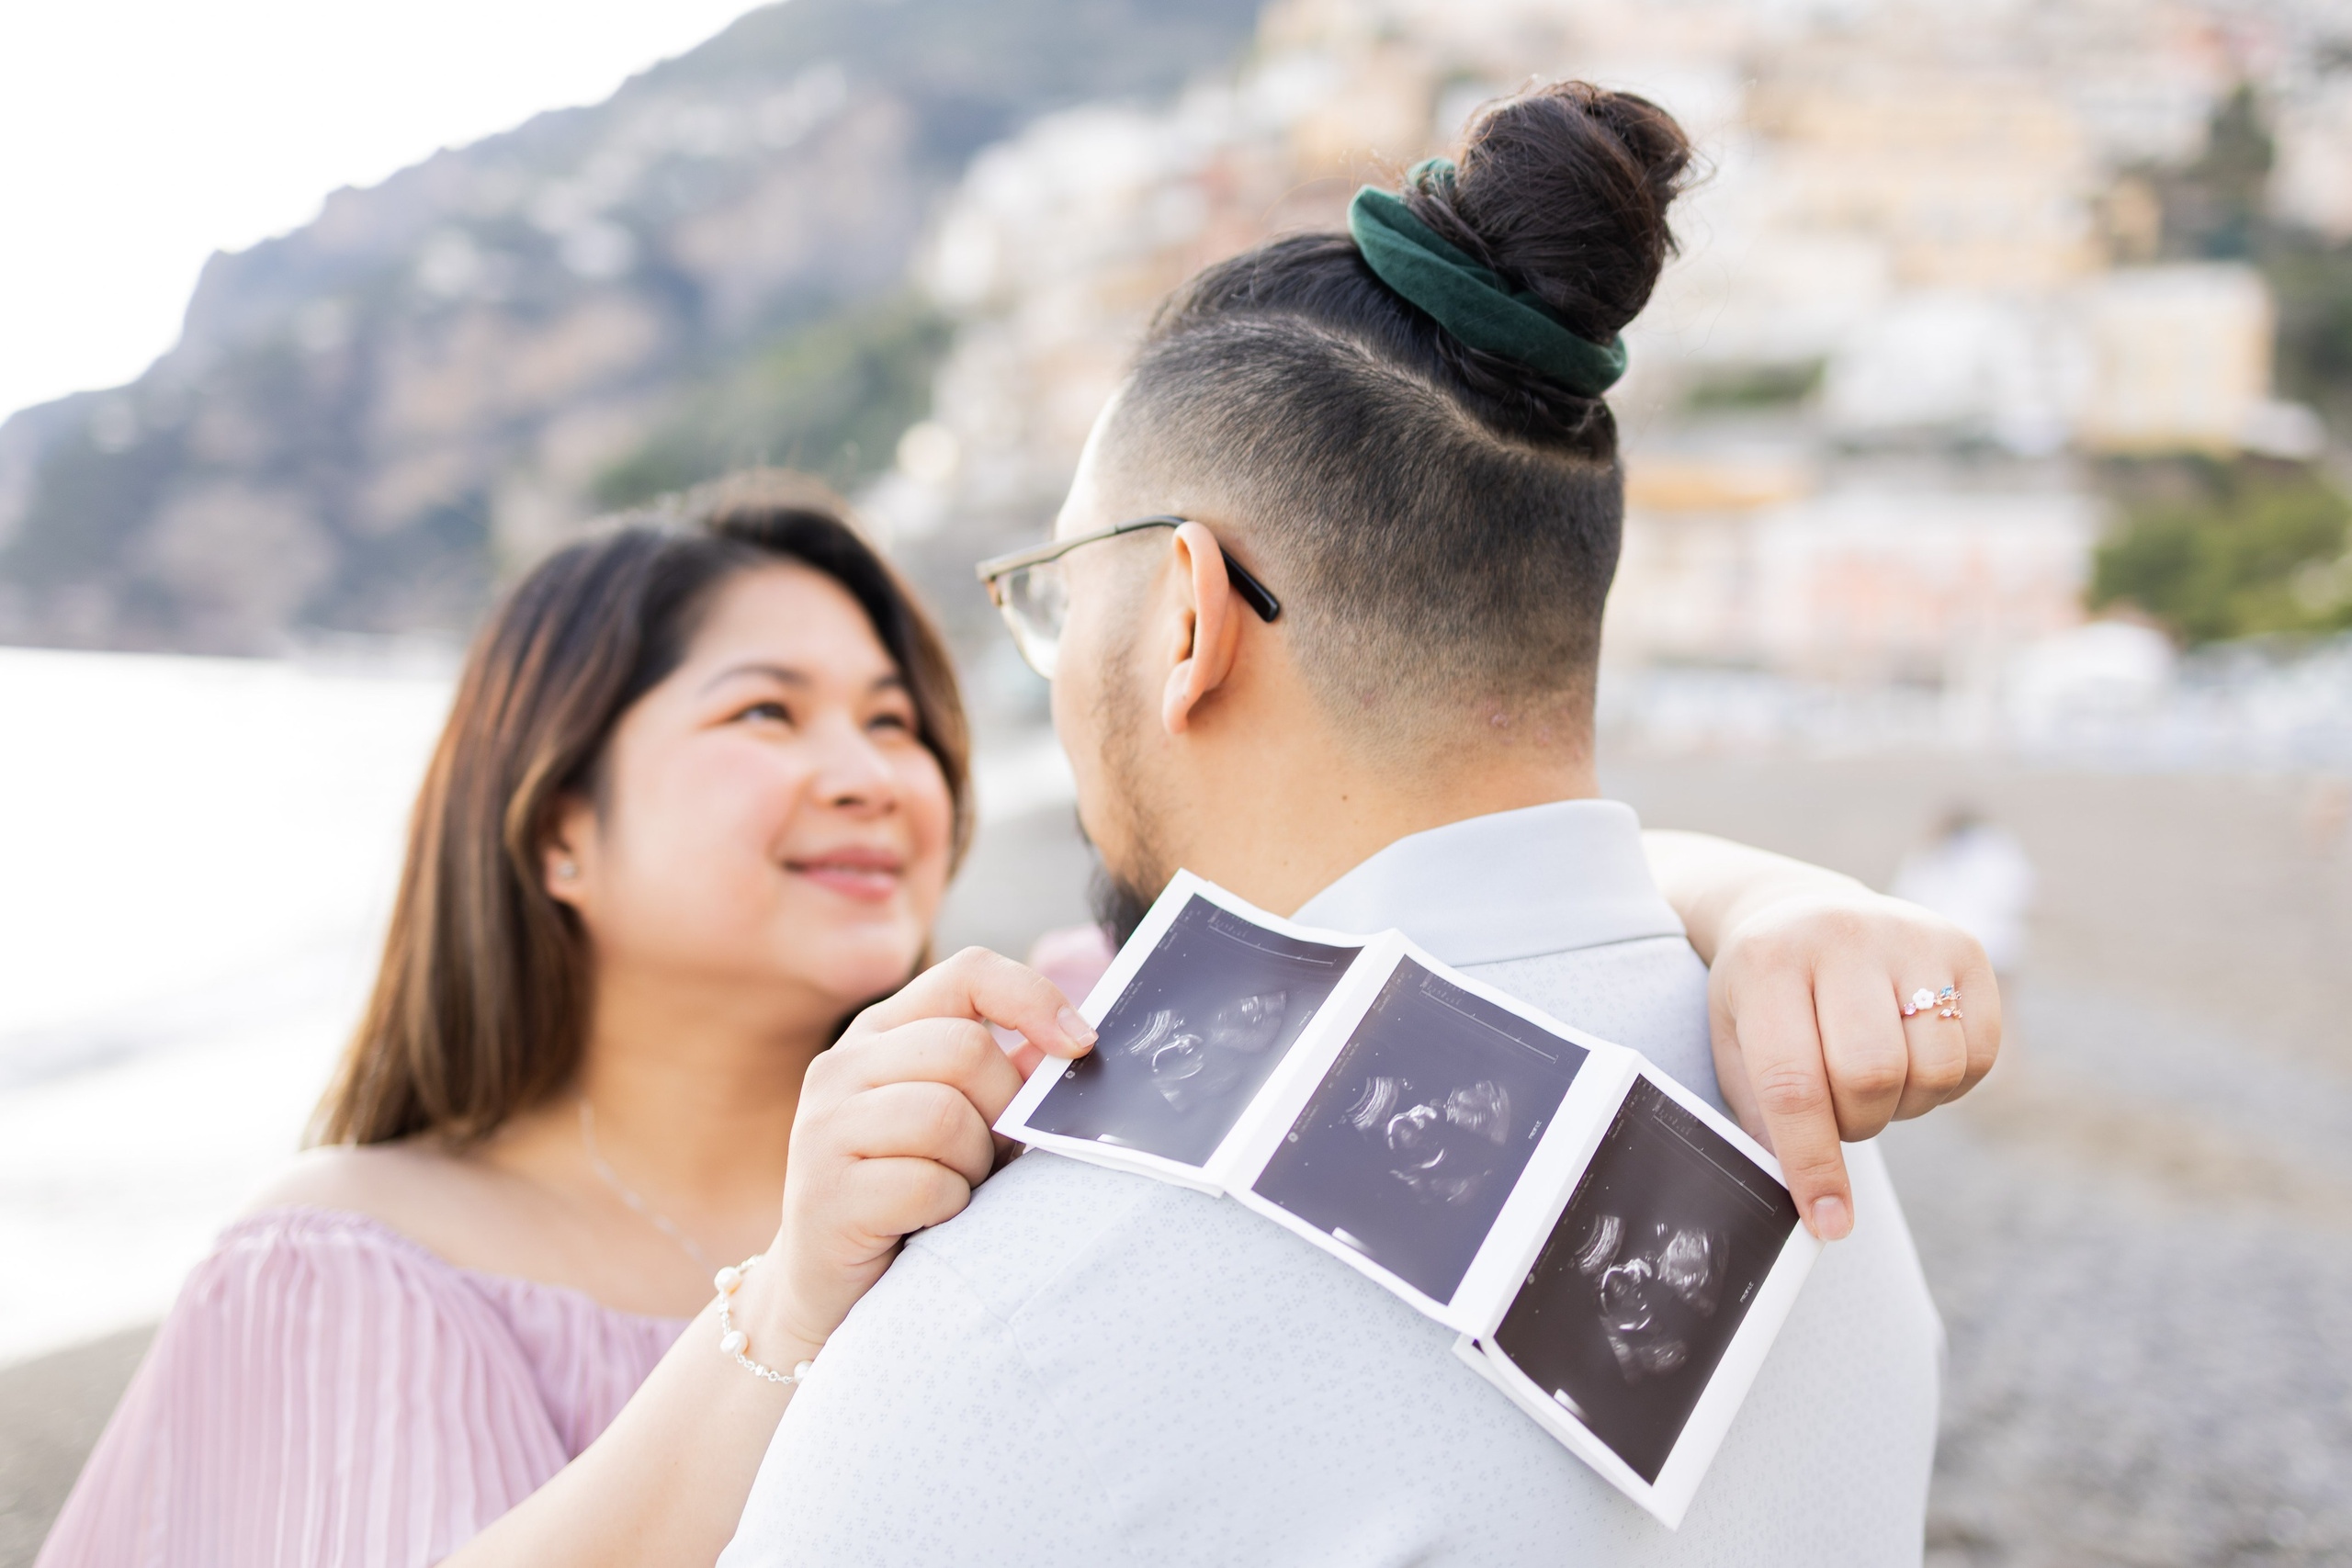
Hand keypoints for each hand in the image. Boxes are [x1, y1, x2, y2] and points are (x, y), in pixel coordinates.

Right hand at [758, 947, 1094, 1354]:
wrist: (829, 1292)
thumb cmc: (913, 1197)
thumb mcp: (962, 1123)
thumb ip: (1005, 1076)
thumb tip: (1072, 1042)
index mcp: (883, 1031)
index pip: (969, 974)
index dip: (1034, 999)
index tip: (1081, 1047)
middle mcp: (842, 1065)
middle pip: (965, 1048)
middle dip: (1005, 1108)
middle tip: (995, 1156)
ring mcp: (823, 1126)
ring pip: (944, 1115)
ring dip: (974, 1165)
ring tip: (957, 1189)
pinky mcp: (824, 1192)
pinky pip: (925, 1183)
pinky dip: (949, 1207)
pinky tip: (930, 1221)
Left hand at [1708, 892, 1999, 1239]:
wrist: (1797, 914)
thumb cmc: (1763, 1002)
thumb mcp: (1738, 1048)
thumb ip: (1766, 1123)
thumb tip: (1818, 1209)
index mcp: (1767, 964)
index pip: (1794, 1084)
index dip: (1814, 1164)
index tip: (1828, 1223)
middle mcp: (1840, 936)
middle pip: (1872, 1076)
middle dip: (1857, 1124)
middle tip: (1839, 1114)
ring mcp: (1908, 934)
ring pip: (1933, 1069)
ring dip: (1904, 1106)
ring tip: (1870, 1082)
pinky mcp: (1963, 946)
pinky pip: (1979, 1053)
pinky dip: (1947, 1085)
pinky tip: (1910, 1059)